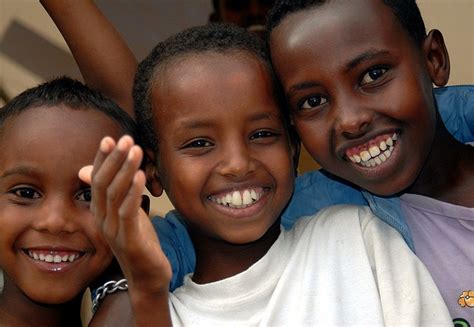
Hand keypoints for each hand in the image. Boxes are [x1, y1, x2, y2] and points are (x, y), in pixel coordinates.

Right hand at [79, 136, 171, 297]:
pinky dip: (133, 192)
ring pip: (115, 195)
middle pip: (103, 183)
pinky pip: (128, 213)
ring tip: (135, 150)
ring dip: (126, 170)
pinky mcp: (129, 240)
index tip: (110, 139)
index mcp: (101, 212)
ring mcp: (114, 231)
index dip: (103, 159)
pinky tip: (142, 176)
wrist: (147, 277)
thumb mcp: (127, 214)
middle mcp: (103, 219)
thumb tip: (92, 171)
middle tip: (126, 138)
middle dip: (114, 159)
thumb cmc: (139, 242)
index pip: (97, 180)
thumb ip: (117, 192)